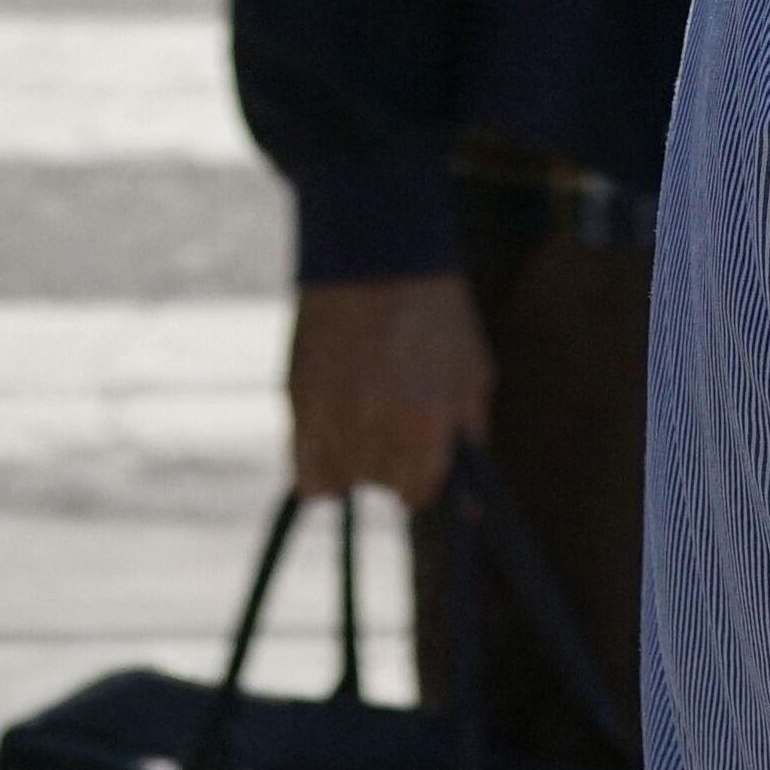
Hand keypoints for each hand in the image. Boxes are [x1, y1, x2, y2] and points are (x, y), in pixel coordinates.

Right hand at [289, 274, 489, 504]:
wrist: (376, 254)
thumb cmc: (437, 317)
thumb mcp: (472, 376)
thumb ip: (471, 443)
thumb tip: (472, 515)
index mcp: (428, 421)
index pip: (419, 494)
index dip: (423, 478)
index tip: (423, 458)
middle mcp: (377, 425)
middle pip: (380, 483)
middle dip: (391, 462)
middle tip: (394, 414)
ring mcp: (331, 413)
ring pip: (341, 478)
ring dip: (353, 457)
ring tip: (366, 405)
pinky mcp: (298, 400)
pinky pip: (305, 471)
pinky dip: (318, 460)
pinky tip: (334, 426)